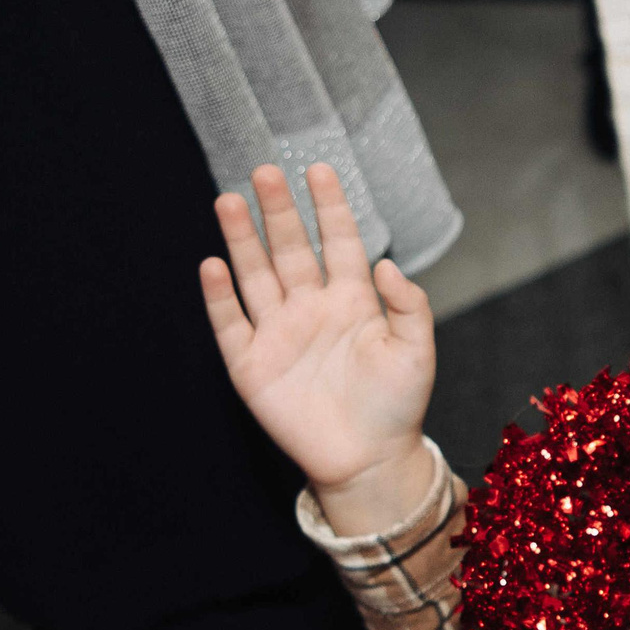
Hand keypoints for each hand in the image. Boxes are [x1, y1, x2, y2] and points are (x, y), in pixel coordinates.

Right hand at [200, 163, 435, 534]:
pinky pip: (230, 324)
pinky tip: (213, 266)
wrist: (370, 461)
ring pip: (256, 276)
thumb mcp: (416, 353)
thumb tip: (386, 264)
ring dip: (242, 240)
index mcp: (353, 300)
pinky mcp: (252, 365)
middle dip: (278, 211)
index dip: (329, 206)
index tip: (319, 169)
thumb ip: (410, 306)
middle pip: (291, 250)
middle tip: (266, 171)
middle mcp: (312, 308)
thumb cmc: (398, 406)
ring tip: (230, 200)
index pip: (339, 241)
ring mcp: (279, 333)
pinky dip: (220, 297)